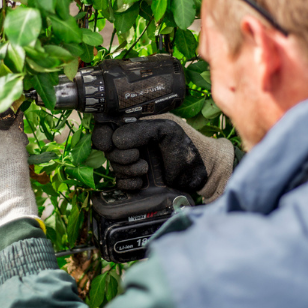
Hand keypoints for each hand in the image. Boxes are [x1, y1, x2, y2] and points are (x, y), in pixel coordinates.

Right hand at [92, 114, 234, 199]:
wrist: (204, 173)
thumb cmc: (189, 145)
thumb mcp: (168, 130)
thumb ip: (142, 130)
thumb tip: (116, 140)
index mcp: (138, 125)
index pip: (108, 126)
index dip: (104, 135)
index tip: (109, 144)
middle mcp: (133, 142)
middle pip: (108, 149)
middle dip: (121, 155)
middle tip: (138, 157)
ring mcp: (134, 161)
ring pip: (113, 166)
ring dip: (127, 170)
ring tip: (146, 169)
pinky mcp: (136, 180)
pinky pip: (120, 182)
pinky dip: (128, 183)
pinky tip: (142, 182)